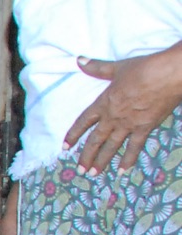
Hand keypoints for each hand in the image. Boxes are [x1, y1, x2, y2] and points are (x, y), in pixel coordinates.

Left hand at [64, 46, 181, 174]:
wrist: (169, 74)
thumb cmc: (144, 68)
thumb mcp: (118, 67)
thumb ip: (97, 68)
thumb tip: (78, 60)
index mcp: (104, 103)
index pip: (83, 122)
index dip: (73, 135)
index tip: (65, 147)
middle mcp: (113, 117)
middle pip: (95, 140)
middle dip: (86, 156)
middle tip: (79, 170)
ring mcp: (129, 124)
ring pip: (111, 147)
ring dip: (101, 161)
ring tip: (93, 174)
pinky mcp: (145, 128)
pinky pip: (134, 147)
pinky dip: (128, 160)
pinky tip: (122, 171)